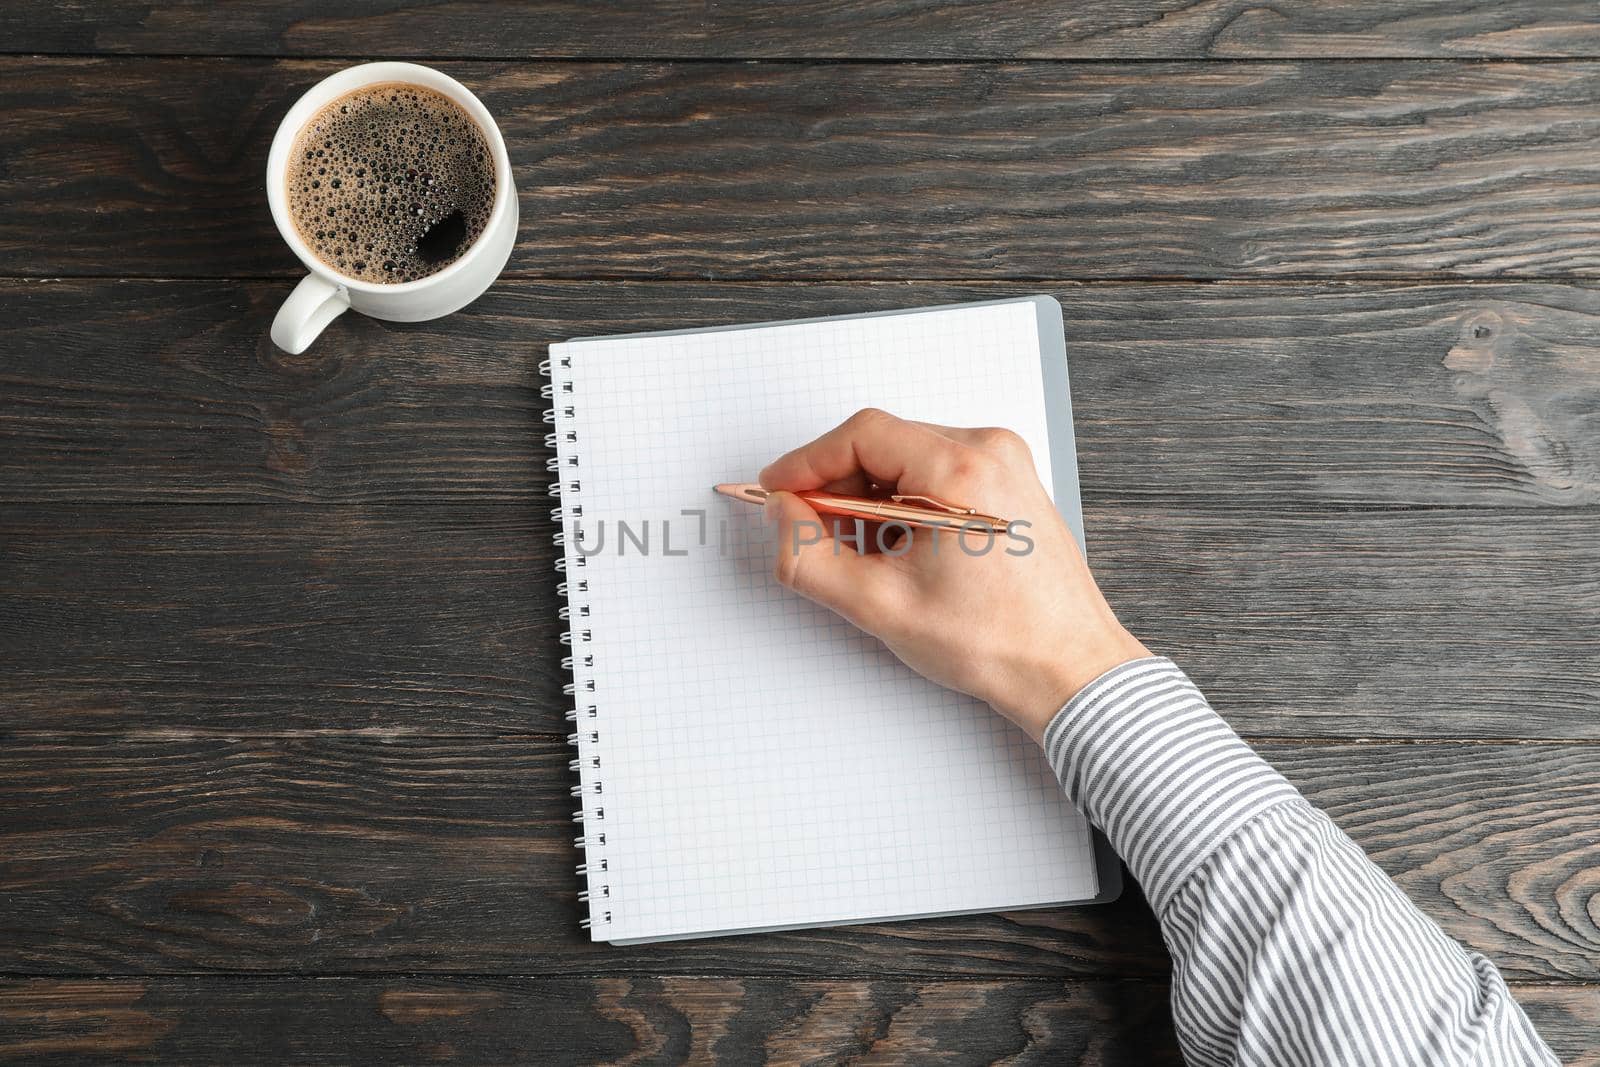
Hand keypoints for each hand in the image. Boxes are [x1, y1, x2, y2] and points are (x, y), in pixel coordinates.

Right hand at [759, 408, 1148, 742]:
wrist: (1066, 668)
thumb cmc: (996, 642)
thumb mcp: (881, 605)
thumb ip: (810, 557)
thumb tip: (781, 517)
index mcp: (962, 472)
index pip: (862, 435)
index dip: (807, 462)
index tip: (777, 490)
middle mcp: (990, 452)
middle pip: (884, 441)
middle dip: (837, 483)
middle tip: (809, 530)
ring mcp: (1005, 465)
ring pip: (908, 456)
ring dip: (869, 494)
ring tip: (861, 552)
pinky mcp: (1009, 483)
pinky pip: (937, 471)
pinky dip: (903, 500)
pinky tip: (896, 548)